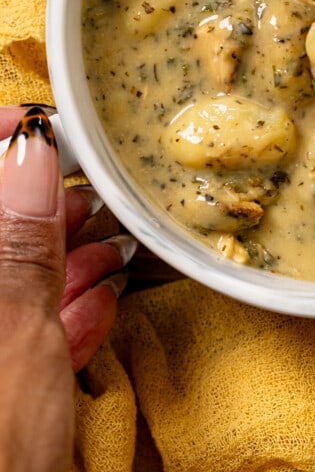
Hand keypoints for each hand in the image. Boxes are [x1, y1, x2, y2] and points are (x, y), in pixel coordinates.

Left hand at [0, 106, 133, 471]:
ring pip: (7, 281)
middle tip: (98, 190)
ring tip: (111, 240)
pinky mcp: (0, 384)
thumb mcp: (8, 337)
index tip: (42, 122)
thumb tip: (29, 150)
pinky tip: (97, 300)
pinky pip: (18, 330)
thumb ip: (14, 238)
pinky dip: (57, 313)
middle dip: (40, 202)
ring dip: (58, 259)